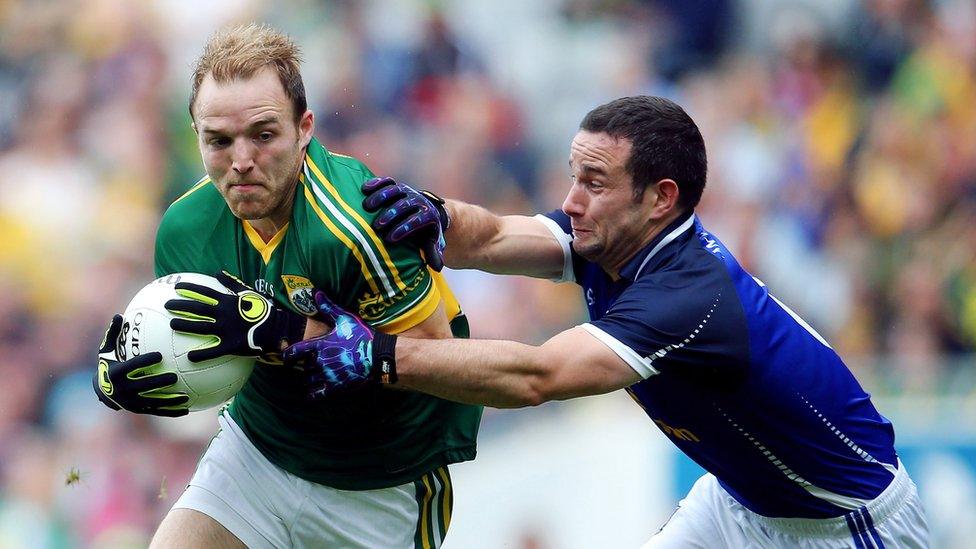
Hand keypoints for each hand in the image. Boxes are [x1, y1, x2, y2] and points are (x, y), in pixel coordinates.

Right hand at [92, 315, 188, 416]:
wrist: (103, 391)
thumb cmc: (108, 364)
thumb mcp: (107, 350)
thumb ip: (113, 333)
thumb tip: (118, 314)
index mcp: (116, 374)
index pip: (132, 367)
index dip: (144, 362)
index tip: (159, 355)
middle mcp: (123, 390)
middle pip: (143, 386)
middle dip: (158, 382)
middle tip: (174, 376)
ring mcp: (132, 403)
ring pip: (152, 402)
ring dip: (169, 400)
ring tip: (186, 396)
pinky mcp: (140, 410)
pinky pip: (158, 411)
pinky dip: (171, 411)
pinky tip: (187, 409)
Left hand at [164, 271, 304, 362]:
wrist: (277, 328)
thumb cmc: (263, 310)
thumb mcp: (249, 292)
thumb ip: (232, 282)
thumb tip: (217, 271)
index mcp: (228, 301)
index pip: (205, 292)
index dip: (190, 289)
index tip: (177, 287)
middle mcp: (224, 314)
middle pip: (198, 309)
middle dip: (181, 305)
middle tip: (166, 304)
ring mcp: (226, 329)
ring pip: (201, 327)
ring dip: (185, 325)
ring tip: (171, 324)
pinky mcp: (231, 344)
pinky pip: (213, 351)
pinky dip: (201, 354)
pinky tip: (190, 357)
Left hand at [283, 291, 397, 398]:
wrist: (378, 356)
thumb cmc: (361, 336)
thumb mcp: (345, 319)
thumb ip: (328, 307)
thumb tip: (315, 292)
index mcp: (320, 345)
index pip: (295, 351)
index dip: (287, 355)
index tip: (285, 357)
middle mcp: (320, 362)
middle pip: (304, 366)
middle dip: (306, 365)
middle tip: (310, 363)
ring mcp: (328, 376)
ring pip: (309, 380)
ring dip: (310, 378)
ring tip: (314, 375)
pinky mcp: (336, 387)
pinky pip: (317, 394)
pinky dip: (312, 395)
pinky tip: (311, 393)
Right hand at [362, 177, 448, 270]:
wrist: (427, 210)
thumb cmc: (424, 232)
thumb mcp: (430, 241)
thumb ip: (433, 252)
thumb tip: (437, 267)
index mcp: (429, 215)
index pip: (417, 220)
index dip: (404, 229)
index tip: (391, 239)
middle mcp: (418, 201)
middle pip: (405, 205)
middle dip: (391, 215)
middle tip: (378, 226)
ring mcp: (407, 191)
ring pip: (395, 190)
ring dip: (381, 197)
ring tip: (367, 207)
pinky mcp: (397, 186)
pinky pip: (387, 181)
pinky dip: (376, 183)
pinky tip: (364, 189)